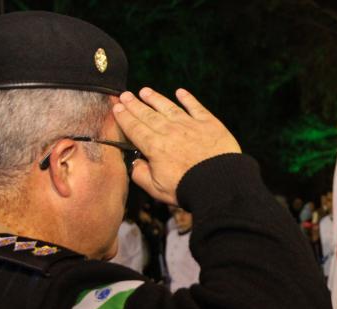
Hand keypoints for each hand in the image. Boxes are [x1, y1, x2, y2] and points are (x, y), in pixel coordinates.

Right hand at [113, 87, 240, 204]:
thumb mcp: (156, 189)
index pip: (135, 128)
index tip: (117, 108)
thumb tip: (135, 164)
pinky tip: (180, 92)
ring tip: (145, 91)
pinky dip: (187, 98)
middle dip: (134, 104)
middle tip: (125, 95)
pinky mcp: (209, 123)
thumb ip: (141, 175)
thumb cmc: (187, 189)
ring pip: (168, 107)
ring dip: (155, 98)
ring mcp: (189, 125)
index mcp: (155, 147)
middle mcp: (169, 131)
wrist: (219, 184)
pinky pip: (195, 107)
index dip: (124, 117)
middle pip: (148, 115)